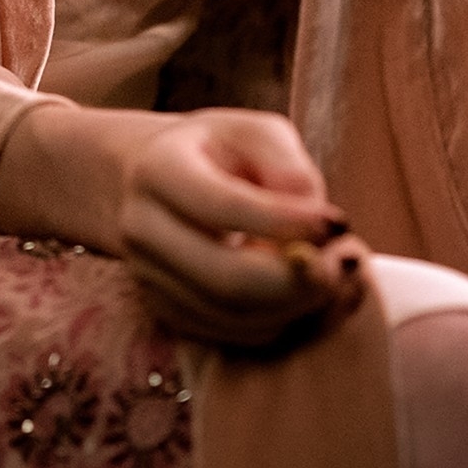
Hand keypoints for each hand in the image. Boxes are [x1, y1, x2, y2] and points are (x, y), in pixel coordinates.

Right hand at [0, 104, 368, 347]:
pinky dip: (270, 330)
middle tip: (344, 269)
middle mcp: (144, 226)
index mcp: (162, 168)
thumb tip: (321, 215)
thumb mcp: (247, 130)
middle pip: (224, 279)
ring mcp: (145, 275)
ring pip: (225, 317)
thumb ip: (286, 162)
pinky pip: (219, 336)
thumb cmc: (206, 149)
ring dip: (293, 314)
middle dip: (297, 286)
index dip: (289, 220)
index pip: (224, 205)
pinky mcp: (157, 308)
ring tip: (334, 284)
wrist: (124, 181)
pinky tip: (302, 304)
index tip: (339, 220)